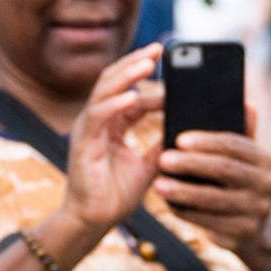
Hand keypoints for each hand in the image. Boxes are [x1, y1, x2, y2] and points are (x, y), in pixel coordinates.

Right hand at [62, 45, 163, 233]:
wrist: (94, 221)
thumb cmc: (116, 194)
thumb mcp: (149, 164)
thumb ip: (162, 143)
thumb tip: (187, 128)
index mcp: (111, 122)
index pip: (128, 89)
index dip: (147, 75)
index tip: (169, 62)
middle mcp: (97, 120)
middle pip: (114, 80)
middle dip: (136, 62)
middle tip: (160, 48)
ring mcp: (88, 129)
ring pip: (105, 91)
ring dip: (127, 75)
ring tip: (149, 63)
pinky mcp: (83, 144)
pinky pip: (98, 116)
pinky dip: (116, 104)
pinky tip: (134, 96)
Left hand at [155, 108, 270, 250]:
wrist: (252, 229)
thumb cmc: (238, 185)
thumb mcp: (244, 160)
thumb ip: (243, 133)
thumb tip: (246, 102)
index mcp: (268, 161)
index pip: (236, 145)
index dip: (207, 141)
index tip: (179, 139)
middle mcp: (270, 185)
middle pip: (225, 170)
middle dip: (192, 164)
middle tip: (163, 159)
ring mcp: (260, 211)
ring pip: (215, 198)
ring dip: (183, 191)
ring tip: (158, 185)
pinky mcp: (246, 233)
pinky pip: (210, 221)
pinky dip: (187, 212)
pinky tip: (169, 205)